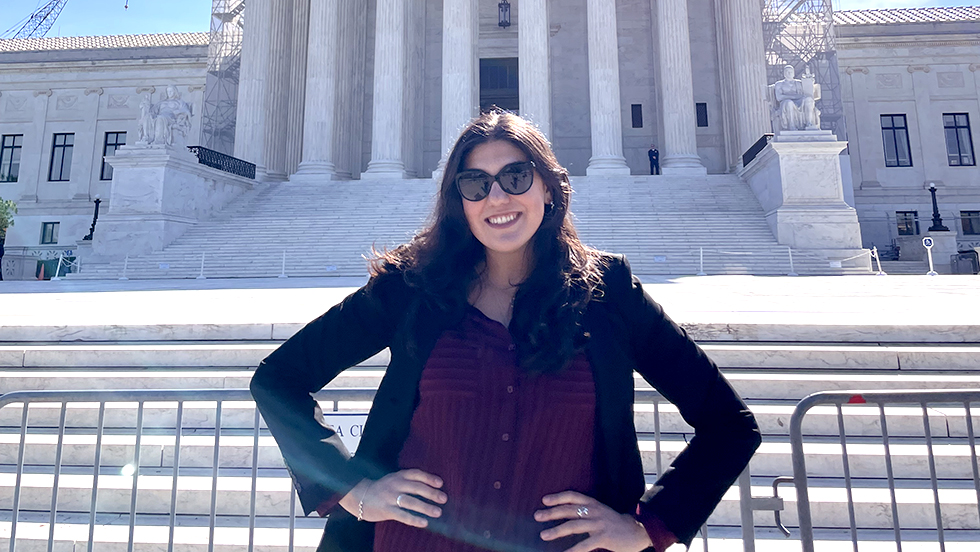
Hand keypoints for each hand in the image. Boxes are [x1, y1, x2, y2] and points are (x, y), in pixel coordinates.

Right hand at [339, 469, 446, 528]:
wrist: (358, 496)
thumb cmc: (381, 489)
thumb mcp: (393, 480)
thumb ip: (407, 481)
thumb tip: (430, 488)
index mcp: (398, 476)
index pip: (416, 474)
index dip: (429, 478)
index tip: (440, 483)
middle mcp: (395, 485)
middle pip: (416, 487)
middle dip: (432, 493)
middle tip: (444, 499)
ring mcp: (390, 497)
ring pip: (411, 501)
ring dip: (426, 507)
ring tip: (438, 512)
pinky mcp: (385, 510)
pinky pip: (402, 515)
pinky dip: (414, 519)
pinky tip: (424, 523)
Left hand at [535, 491, 652, 551]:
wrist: (638, 530)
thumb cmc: (615, 523)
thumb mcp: (601, 512)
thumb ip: (586, 512)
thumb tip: (567, 515)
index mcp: (593, 503)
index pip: (573, 496)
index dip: (558, 497)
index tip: (544, 500)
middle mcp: (594, 511)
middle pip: (569, 510)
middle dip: (551, 513)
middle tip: (537, 516)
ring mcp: (599, 524)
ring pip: (573, 526)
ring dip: (556, 531)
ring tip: (543, 535)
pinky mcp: (603, 537)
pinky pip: (584, 545)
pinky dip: (573, 550)